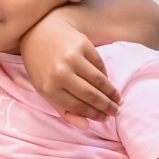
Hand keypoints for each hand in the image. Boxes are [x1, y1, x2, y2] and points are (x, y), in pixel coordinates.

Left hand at [19, 9, 120, 128]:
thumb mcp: (45, 89)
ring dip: (112, 93)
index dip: (94, 114)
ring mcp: (72, 57)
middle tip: (116, 112)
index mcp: (48, 87)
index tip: (105, 118)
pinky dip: (106, 75)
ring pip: (99, 80)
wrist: (40, 32)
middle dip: (107, 106)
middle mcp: (60, 72)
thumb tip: (85, 126)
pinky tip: (109, 83)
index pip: (77, 106)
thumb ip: (64, 110)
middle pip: (91, 95)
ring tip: (119, 100)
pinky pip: (100, 64)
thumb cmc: (42, 65)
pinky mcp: (82, 44)